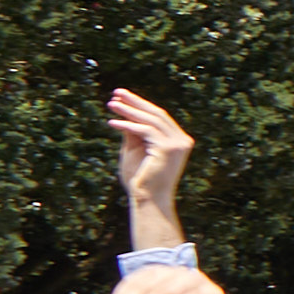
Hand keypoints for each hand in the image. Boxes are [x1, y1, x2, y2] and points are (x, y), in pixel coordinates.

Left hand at [105, 84, 194, 231]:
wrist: (148, 200)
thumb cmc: (140, 180)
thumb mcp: (134, 151)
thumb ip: (133, 133)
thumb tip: (126, 114)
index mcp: (178, 141)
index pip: (159, 117)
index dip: (140, 105)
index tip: (122, 98)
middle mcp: (182, 140)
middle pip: (157, 114)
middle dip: (135, 102)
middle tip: (116, 92)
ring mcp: (177, 144)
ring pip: (151, 120)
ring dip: (129, 110)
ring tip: (111, 104)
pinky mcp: (168, 149)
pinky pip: (145, 131)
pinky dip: (128, 124)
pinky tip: (112, 122)